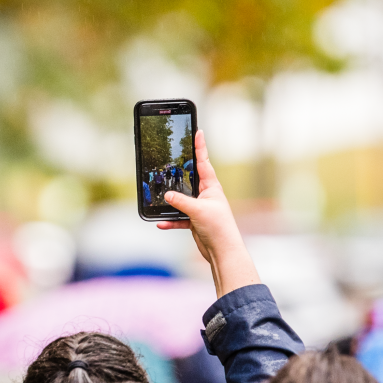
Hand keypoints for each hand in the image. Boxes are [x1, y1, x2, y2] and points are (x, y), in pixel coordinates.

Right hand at [157, 130, 259, 298]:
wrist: (222, 251)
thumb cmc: (218, 227)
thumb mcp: (197, 210)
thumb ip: (181, 201)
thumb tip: (166, 195)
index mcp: (211, 187)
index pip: (203, 162)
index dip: (200, 146)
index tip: (198, 131)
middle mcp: (206, 195)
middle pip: (189, 179)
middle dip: (179, 172)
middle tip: (171, 158)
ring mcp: (199, 208)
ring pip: (181, 200)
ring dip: (171, 203)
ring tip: (159, 198)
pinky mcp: (194, 221)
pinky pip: (178, 218)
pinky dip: (170, 221)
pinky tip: (161, 223)